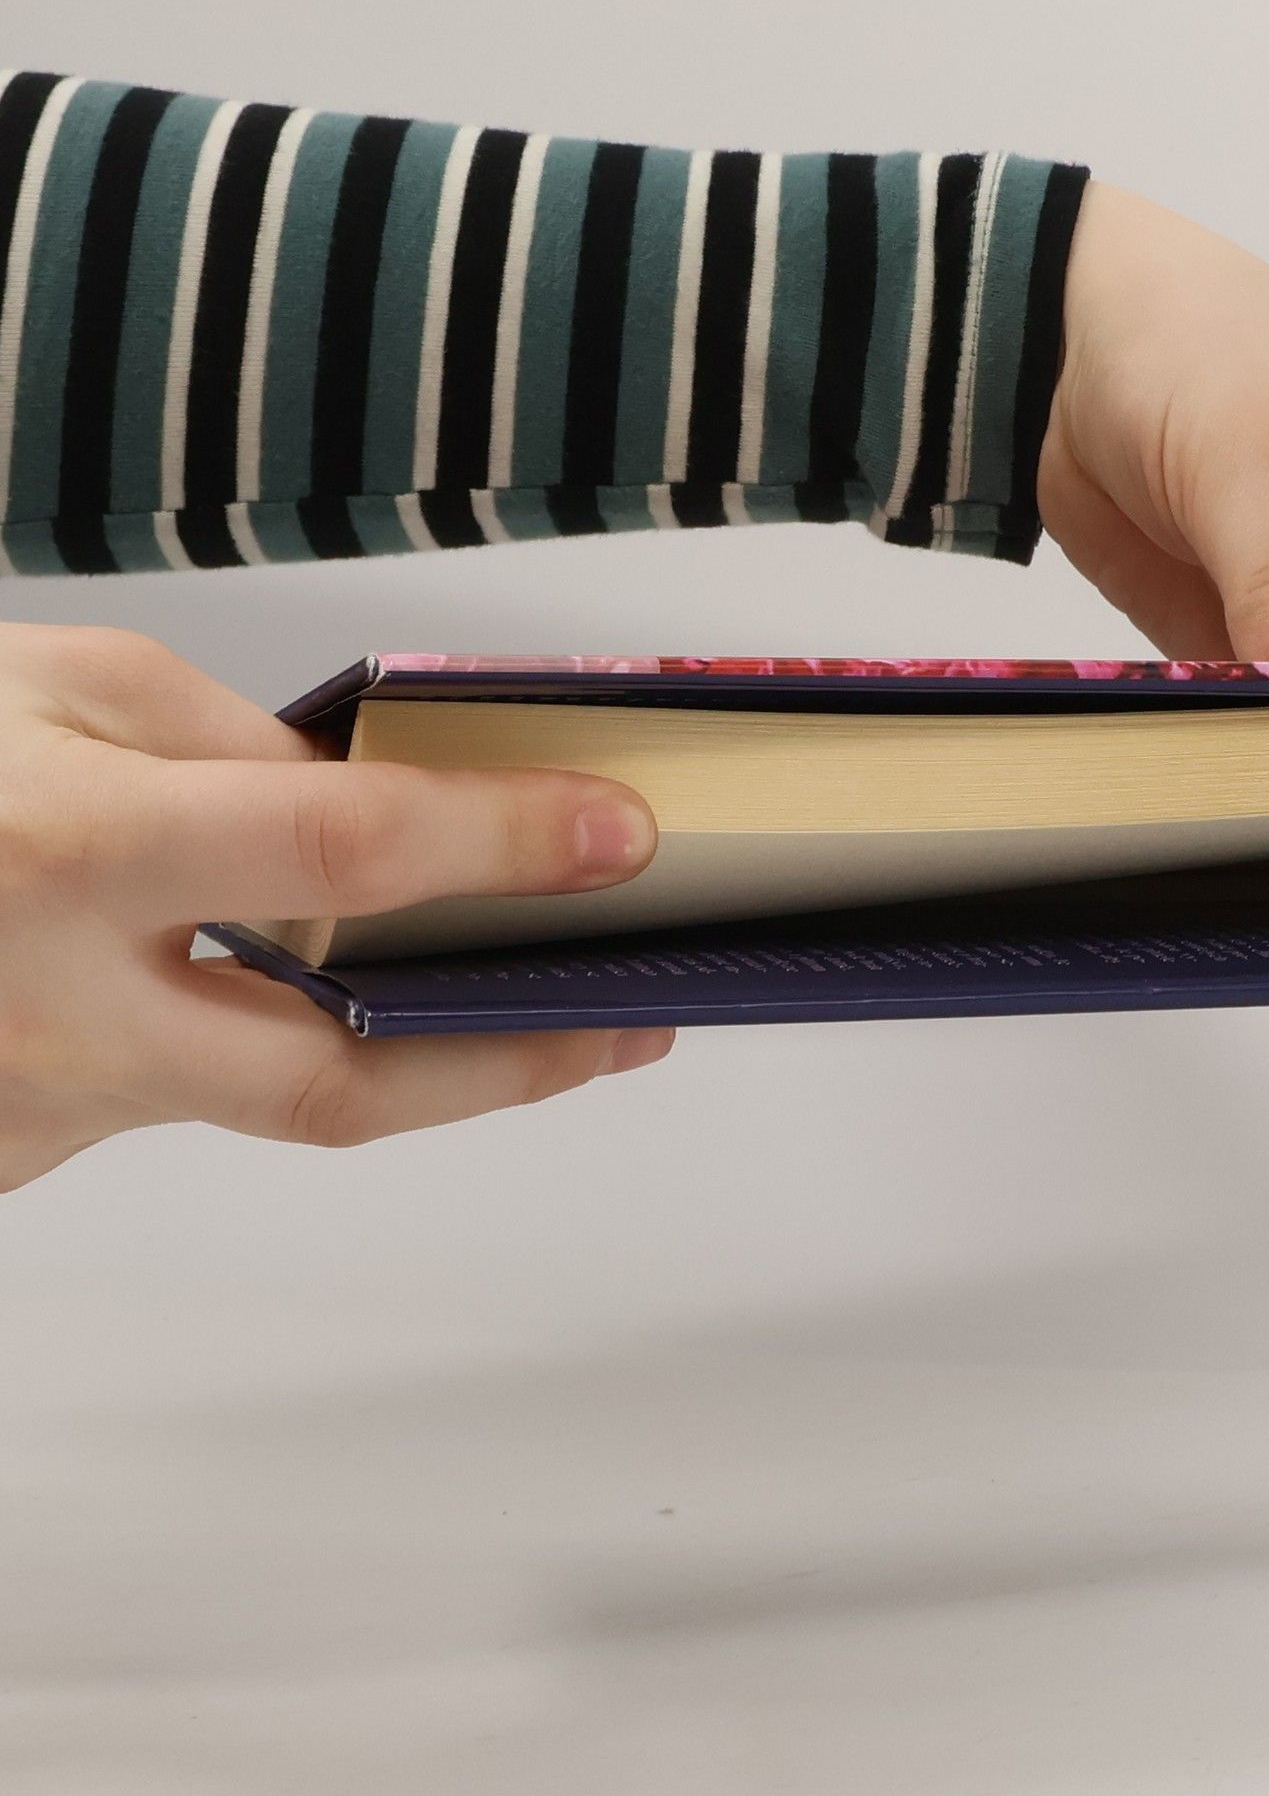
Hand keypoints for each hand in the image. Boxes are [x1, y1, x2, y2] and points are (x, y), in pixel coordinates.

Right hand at [0, 626, 669, 1193]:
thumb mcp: (42, 688)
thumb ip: (217, 741)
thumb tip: (369, 800)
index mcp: (63, 852)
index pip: (338, 857)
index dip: (499, 844)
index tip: (619, 834)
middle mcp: (52, 1011)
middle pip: (339, 1085)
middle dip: (515, 1063)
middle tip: (634, 1020)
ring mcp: (33, 1107)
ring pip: (269, 1103)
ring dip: (415, 1062)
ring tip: (518, 1002)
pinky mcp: (18, 1154)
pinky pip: (180, 1095)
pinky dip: (259, 1043)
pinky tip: (296, 991)